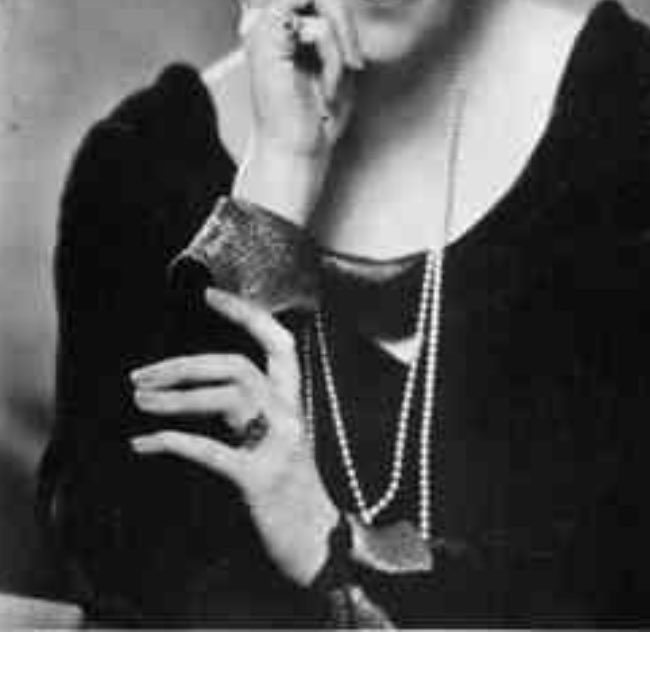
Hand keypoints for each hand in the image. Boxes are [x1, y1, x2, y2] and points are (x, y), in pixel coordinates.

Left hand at [130, 287, 337, 586]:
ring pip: (227, 397)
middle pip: (238, 366)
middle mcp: (290, 416)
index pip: (278, 343)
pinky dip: (172, 442)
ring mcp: (278, 446)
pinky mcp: (260, 479)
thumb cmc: (291, 493)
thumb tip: (202, 389)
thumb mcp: (277, 443)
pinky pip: (212, 451)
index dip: (247, 314)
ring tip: (139, 402)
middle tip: (141, 375)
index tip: (211, 295)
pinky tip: (142, 443)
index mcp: (294, 404)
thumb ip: (253, 414)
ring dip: (176, 397)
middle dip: (185, 365)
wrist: (320, 546)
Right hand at [221, 0, 363, 161]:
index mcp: (269, 18)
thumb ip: (330, 18)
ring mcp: (255, 22)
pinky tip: (332, 72)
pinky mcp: (265, 33)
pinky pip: (318, 10)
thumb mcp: (335, 52)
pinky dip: (338, 40)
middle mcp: (254, 14)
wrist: (304, 147)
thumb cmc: (322, 106)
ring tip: (345, 65)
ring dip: (344, 23)